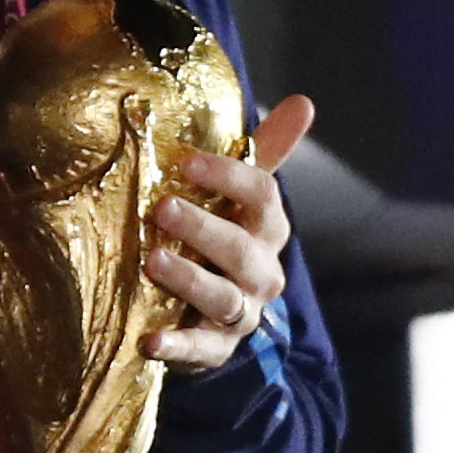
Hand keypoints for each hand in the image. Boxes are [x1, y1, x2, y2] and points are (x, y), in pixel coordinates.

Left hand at [143, 95, 314, 371]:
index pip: (262, 196)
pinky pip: (200, 350)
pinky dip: (177, 347)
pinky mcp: (215, 349)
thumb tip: (304, 101)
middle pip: (241, 248)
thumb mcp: (239, 198)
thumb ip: (262, 153)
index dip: (228, 176)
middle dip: (204, 228)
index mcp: (266, 228)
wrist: (215, 316)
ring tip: (152, 262)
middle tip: (162, 208)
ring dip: (190, 280)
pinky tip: (149, 340)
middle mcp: (261, 271)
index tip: (186, 160)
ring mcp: (241, 313)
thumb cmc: (221, 239)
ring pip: (224, 297)